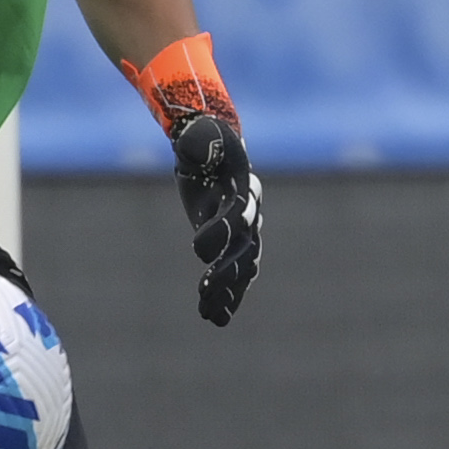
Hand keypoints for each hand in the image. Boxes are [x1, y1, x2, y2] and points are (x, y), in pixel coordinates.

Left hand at [131, 32, 261, 326]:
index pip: (240, 212)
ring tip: (211, 313)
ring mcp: (243, 229)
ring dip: (227, 290)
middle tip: (207, 288)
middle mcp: (250, 211)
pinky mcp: (229, 241)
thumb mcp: (200, 132)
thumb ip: (199, 140)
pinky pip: (232, 272)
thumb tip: (198, 148)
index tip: (199, 248)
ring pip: (242, 266)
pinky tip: (213, 316)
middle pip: (245, 247)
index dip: (223, 230)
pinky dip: (225, 295)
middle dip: (228, 270)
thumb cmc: (205, 136)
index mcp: (245, 185)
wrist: (213, 146)